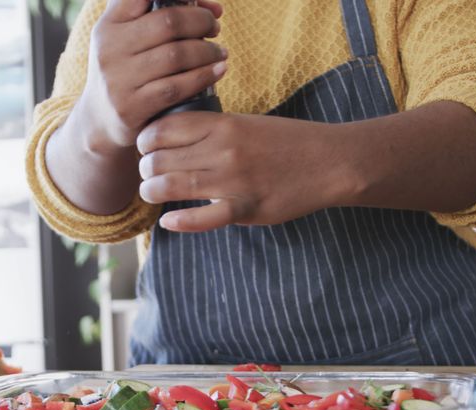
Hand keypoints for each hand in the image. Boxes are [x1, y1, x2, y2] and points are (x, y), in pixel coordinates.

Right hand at [82, 0, 227, 150]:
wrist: (99, 121)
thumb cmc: (125, 70)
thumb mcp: (126, 37)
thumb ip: (156, 14)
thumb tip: (212, 7)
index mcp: (110, 24)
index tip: (200, 5)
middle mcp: (109, 48)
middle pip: (168, 22)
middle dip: (201, 22)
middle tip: (214, 28)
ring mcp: (118, 80)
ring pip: (176, 56)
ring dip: (207, 51)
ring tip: (219, 52)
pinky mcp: (131, 108)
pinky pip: (176, 88)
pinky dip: (204, 76)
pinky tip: (218, 71)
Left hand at [136, 113, 360, 231]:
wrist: (329, 161)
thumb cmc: (285, 141)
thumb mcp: (245, 122)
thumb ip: (210, 130)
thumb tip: (171, 139)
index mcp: (222, 124)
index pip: (163, 128)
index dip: (146, 140)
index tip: (146, 149)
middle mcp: (223, 149)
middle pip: (160, 159)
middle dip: (146, 169)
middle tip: (148, 174)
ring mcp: (234, 180)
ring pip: (173, 186)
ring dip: (153, 192)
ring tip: (152, 193)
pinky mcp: (246, 208)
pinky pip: (204, 218)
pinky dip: (181, 221)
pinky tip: (169, 221)